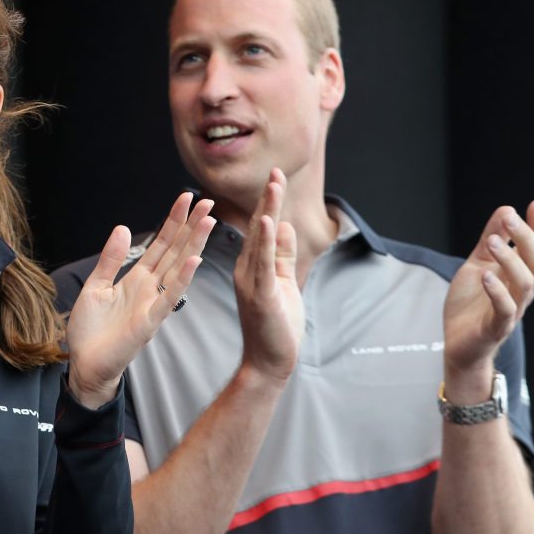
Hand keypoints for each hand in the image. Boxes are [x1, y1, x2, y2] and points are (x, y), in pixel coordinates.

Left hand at [67, 193, 215, 407]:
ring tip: (208, 222)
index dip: (173, 221)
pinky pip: (169, 298)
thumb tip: (123, 228)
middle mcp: (150, 288)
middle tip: (208, 202)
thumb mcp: (96, 286)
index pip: (161, 244)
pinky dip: (183, 280)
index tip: (186, 198)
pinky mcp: (149, 322)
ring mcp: (153, 304)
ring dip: (193, 245)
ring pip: (178, 269)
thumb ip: (110, 259)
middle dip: (191, 226)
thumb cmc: (91, 331)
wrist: (85, 365)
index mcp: (137, 279)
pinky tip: (195, 261)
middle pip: (175, 251)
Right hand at [234, 169, 303, 386]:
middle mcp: (247, 270)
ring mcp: (251, 281)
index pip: (262, 229)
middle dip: (269, 198)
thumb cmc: (276, 326)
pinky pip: (263, 262)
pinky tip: (269, 220)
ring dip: (268, 209)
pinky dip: (266, 240)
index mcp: (252, 267)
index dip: (269, 203)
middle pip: (259, 227)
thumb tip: (286, 226)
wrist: (269, 362)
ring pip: (260, 239)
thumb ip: (284, 255)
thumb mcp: (284, 283)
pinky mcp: (260, 293)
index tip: (276, 178)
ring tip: (274, 184)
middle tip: (276, 171)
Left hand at [444, 201, 533, 376]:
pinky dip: (497, 291)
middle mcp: (521, 290)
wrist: (458, 344)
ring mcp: (512, 309)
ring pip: (524, 282)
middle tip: (510, 217)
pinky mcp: (497, 326)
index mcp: (518, 274)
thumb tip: (505, 211)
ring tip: (493, 242)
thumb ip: (489, 241)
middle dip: (526, 237)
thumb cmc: (470, 304)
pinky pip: (505, 308)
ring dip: (509, 259)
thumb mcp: (476, 265)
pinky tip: (486, 275)